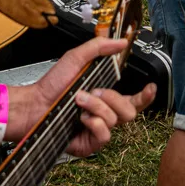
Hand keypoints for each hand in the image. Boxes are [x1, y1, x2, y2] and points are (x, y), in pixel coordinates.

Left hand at [11, 36, 156, 154]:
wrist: (34, 105)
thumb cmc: (52, 85)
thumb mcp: (75, 58)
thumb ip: (99, 47)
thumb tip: (121, 42)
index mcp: (106, 97)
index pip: (134, 100)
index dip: (145, 96)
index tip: (150, 87)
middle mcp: (104, 114)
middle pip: (129, 111)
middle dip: (113, 98)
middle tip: (94, 90)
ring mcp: (97, 130)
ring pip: (115, 121)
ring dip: (96, 107)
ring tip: (79, 101)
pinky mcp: (89, 144)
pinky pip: (105, 135)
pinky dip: (94, 123)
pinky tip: (81, 118)